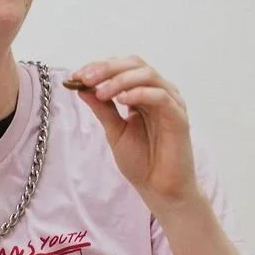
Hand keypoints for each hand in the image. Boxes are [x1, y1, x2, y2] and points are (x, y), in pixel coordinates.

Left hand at [65, 56, 200, 211]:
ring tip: (101, 92)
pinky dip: (139, 93)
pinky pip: (160, 96)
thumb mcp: (114, 131)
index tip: (76, 76)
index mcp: (143, 94)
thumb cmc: (141, 162)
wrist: (159, 189)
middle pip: (135, 64)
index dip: (99, 68)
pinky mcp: (178, 117)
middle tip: (86, 78)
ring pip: (148, 75)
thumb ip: (102, 109)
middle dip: (107, 68)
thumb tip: (81, 87)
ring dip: (121, 79)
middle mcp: (158, 93)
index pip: (122, 68)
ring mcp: (171, 103)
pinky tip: (121, 100)